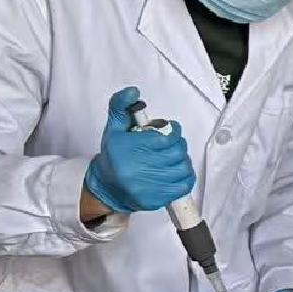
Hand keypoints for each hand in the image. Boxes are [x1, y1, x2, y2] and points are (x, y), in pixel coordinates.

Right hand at [83, 87, 194, 214]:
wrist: (107, 187)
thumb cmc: (114, 155)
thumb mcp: (114, 128)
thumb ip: (121, 105)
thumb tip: (133, 91)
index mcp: (127, 148)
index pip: (165, 137)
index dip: (173, 131)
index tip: (170, 130)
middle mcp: (137, 168)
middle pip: (176, 152)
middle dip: (178, 144)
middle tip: (172, 144)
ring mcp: (148, 186)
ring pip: (182, 167)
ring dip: (182, 159)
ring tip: (173, 157)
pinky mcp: (156, 200)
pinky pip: (183, 185)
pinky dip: (185, 176)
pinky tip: (177, 171)